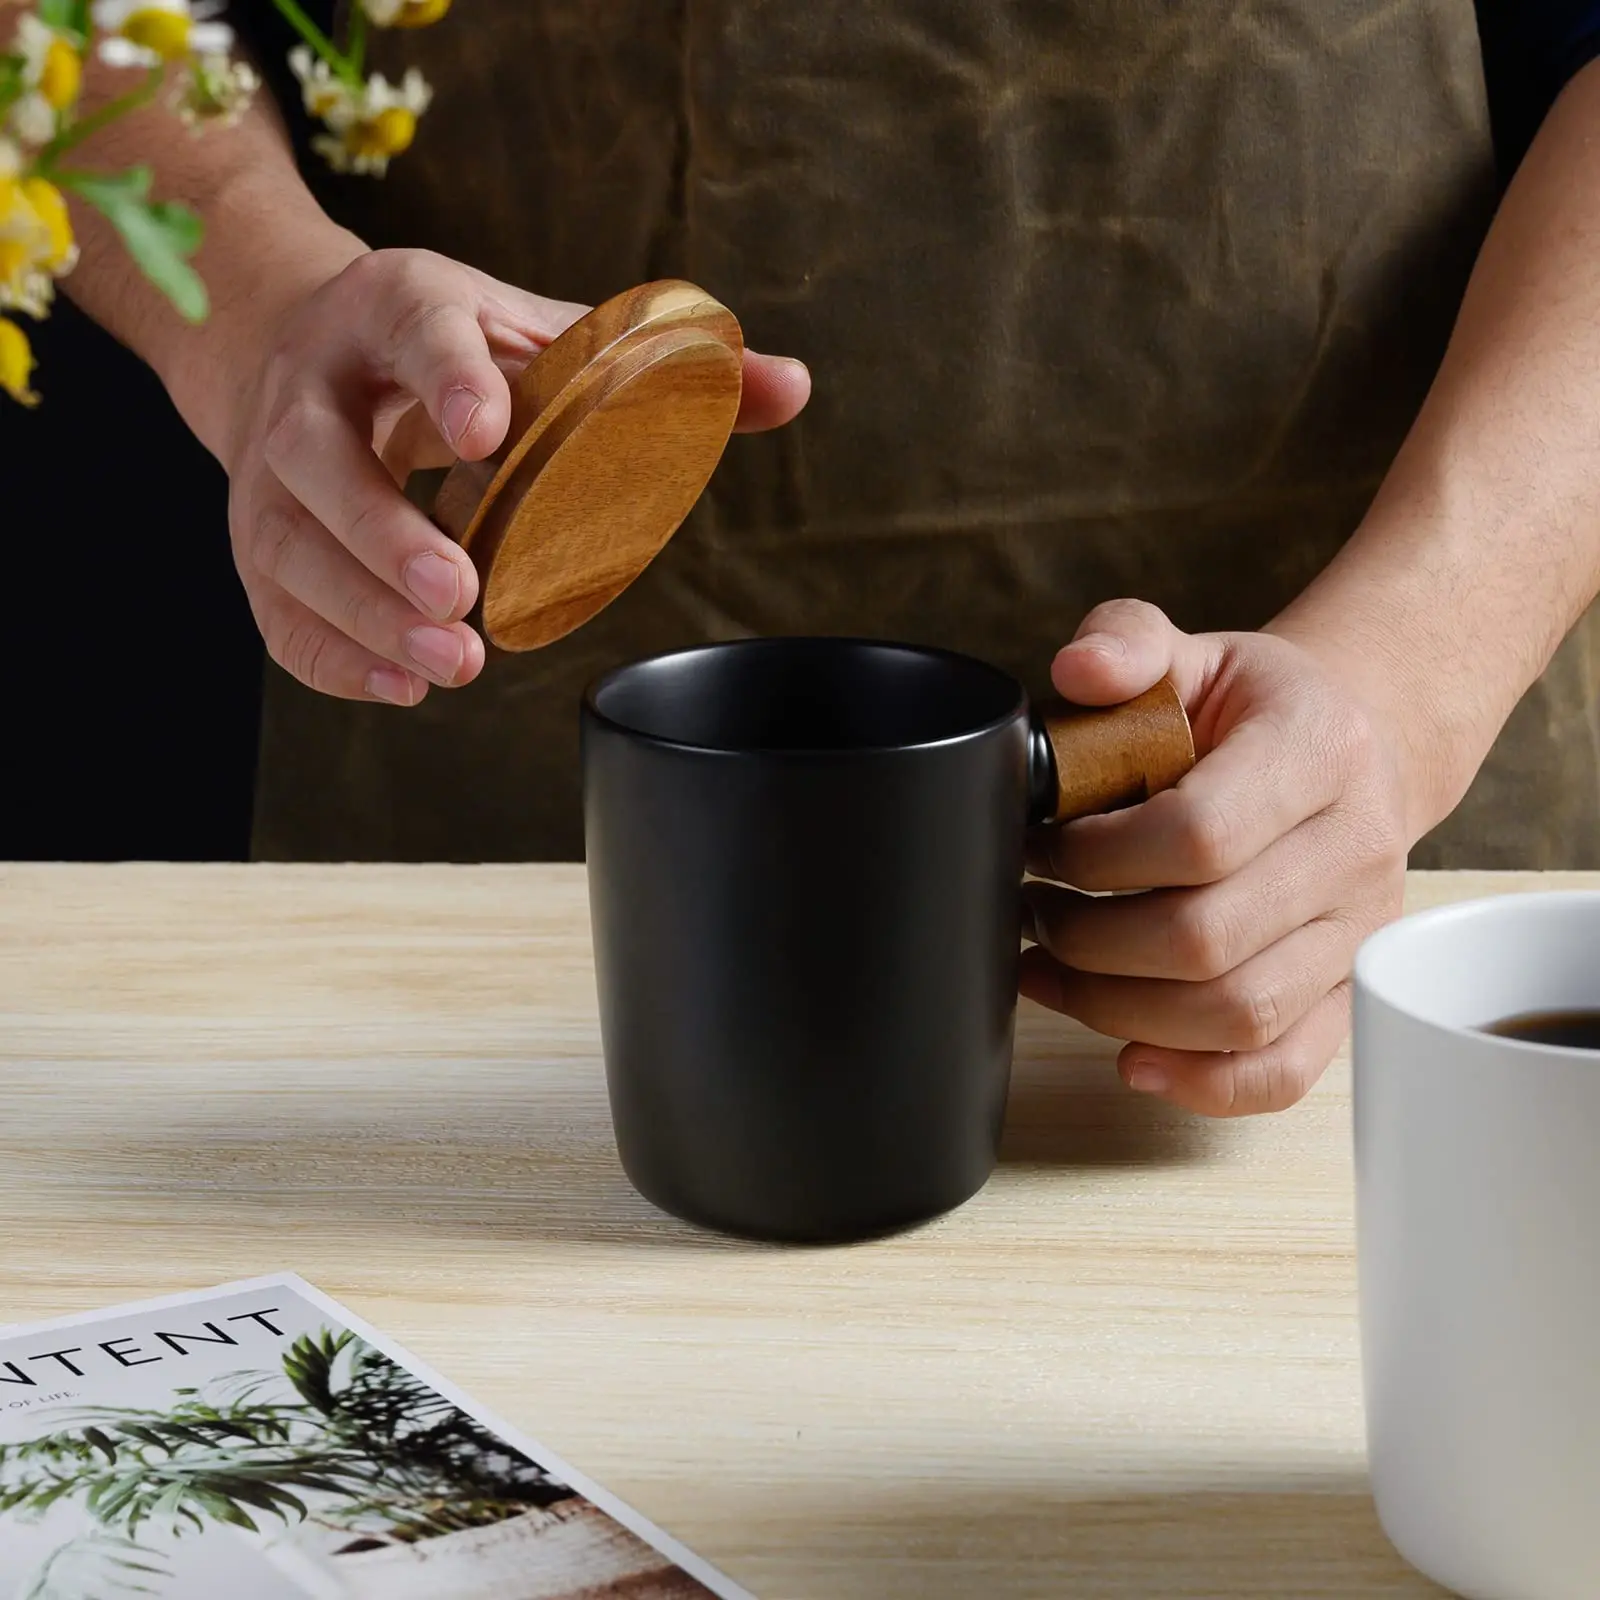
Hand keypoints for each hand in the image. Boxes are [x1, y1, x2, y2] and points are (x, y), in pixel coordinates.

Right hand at [224, 249, 810, 705]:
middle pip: (323, 457)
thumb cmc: (455, 352)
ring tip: (448, 663)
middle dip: (383, 531)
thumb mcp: (547, 334)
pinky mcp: (257, 539)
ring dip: (361, 611)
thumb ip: (667, 367)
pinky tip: (402, 686)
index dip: (446, 373)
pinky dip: (332, 655)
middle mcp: (316, 385)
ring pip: (289, 542)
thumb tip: (793, 388)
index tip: (486, 431)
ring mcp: (271, 468)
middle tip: (460, 593)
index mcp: (398, 309)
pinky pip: (276, 607)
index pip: (416, 325)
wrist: (313, 351)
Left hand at [1020, 600, 1411, 1116]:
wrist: (1349, 751)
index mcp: (1318, 751)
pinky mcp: (1345, 993)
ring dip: (1116, 1007)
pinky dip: (1201, 1081)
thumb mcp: (1191, 652)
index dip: (1098, 855)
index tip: (1044, 844)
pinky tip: (1130, 1057)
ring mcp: (1357, 932)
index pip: (1200, 833)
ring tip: (1051, 969)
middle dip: (1089, 937)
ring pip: (1234, 1013)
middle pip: (1206, 937)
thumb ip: (1126, 641)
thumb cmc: (1248, 711)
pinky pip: (1284, 1069)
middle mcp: (1355, 850)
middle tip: (1034, 912)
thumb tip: (1077, 671)